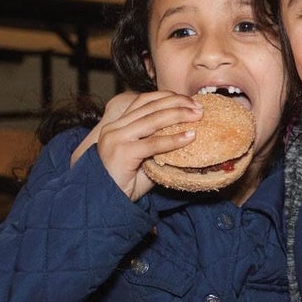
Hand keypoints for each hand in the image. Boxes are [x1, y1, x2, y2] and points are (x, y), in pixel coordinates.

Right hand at [74, 91, 202, 200]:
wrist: (103, 204)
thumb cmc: (124, 184)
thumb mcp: (142, 159)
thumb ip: (158, 146)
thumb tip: (188, 136)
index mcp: (117, 125)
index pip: (143, 101)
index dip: (167, 97)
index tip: (188, 99)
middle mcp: (115, 128)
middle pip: (151, 106)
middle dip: (178, 103)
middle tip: (199, 106)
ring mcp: (117, 139)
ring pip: (153, 120)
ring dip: (179, 114)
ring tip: (198, 115)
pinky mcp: (122, 152)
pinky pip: (153, 143)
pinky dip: (174, 139)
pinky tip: (190, 136)